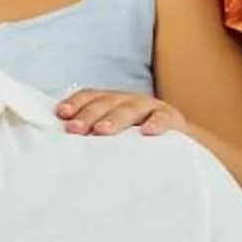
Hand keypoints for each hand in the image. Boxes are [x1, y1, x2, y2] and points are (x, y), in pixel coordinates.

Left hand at [57, 89, 181, 137]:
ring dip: (114, 119)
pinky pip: (163, 119)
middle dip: (88, 115)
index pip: (90, 96)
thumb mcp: (114, 134)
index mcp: (111, 101)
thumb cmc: (136, 141)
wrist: (180, 142)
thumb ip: (92, 134)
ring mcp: (149, 107)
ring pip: (130, 109)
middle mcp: (128, 100)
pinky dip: (156, 124)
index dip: (75, 104)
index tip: (61, 115)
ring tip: (102, 131)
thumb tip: (60, 144)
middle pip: (105, 103)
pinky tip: (148, 132)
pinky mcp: (172, 118)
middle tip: (74, 129)